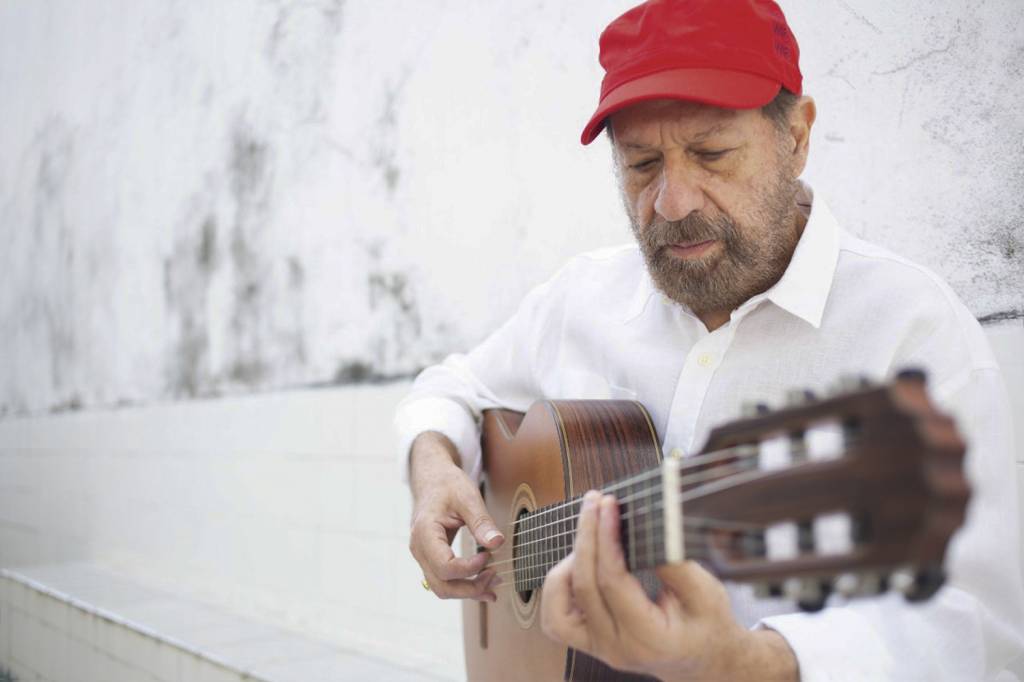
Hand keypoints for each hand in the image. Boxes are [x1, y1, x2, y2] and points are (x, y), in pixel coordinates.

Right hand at [408, 431, 504, 600]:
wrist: (433, 479)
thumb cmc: (448, 484)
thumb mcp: (468, 497)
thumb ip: (481, 521)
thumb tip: (497, 543)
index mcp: (425, 532)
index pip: (445, 566)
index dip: (469, 569)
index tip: (490, 556)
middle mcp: (419, 549)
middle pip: (442, 585)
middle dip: (471, 588)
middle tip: (496, 577)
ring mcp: (423, 556)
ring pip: (442, 588)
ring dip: (468, 591)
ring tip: (493, 583)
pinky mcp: (430, 558)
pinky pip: (443, 580)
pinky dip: (463, 585)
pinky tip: (482, 583)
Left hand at [540, 491, 797, 681]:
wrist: (702, 660)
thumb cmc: (707, 624)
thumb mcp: (705, 593)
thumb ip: (675, 564)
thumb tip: (646, 526)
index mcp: (648, 638)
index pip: (613, 582)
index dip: (607, 538)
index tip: (609, 505)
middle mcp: (616, 648)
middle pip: (584, 587)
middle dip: (587, 537)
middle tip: (595, 502)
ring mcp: (598, 648)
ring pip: (557, 608)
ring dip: (567, 565)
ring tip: (590, 535)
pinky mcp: (588, 642)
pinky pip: (556, 619)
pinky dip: (560, 588)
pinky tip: (578, 563)